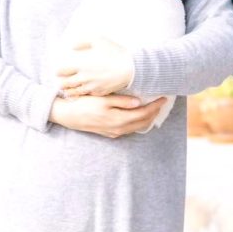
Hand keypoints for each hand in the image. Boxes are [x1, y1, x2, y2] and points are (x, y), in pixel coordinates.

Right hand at [49, 93, 164, 137]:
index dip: (155, 106)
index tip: (163, 98)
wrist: (69, 116)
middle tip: (162, 102)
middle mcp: (118, 128)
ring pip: (136, 127)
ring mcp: (114, 132)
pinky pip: (129, 129)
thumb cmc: (85, 104)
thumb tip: (138, 102)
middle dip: (154, 112)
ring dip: (147, 118)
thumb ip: (121, 101)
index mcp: (118, 119)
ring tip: (154, 108)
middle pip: (142, 122)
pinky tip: (138, 115)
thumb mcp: (103, 99)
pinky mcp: (110, 133)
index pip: (143, 113)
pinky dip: (138, 123)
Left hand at [55, 37, 133, 95]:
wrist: (130, 69)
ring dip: (70, 90)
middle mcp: (83, 78)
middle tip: (61, 82)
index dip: (59, 72)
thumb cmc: (115, 53)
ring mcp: (91, 87)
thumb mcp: (99, 40)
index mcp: (81, 65)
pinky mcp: (99, 93)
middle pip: (65, 84)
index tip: (58, 71)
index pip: (62, 71)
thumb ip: (84, 41)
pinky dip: (82, 95)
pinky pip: (86, 95)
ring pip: (74, 92)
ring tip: (68, 89)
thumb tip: (73, 46)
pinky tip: (82, 93)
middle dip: (62, 83)